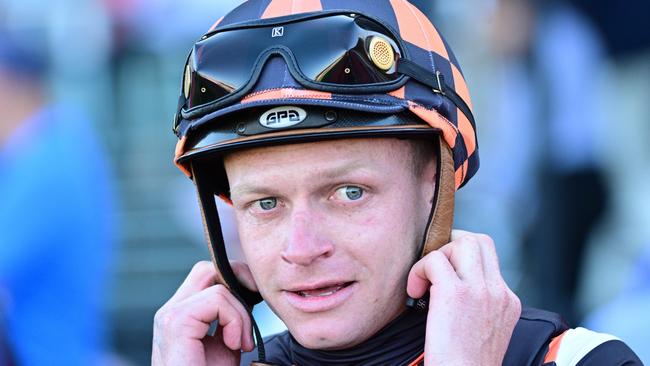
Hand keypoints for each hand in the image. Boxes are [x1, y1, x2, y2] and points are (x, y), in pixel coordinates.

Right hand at [152, 261, 257, 365]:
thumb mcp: (226, 345)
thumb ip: (230, 319)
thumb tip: (249, 292)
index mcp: (180, 315)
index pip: (206, 276)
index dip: (233, 279)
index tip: (255, 299)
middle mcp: (170, 312)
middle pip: (207, 270)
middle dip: (238, 280)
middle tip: (254, 307)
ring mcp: (169, 316)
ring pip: (217, 285)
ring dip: (241, 315)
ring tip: (241, 344)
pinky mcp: (176, 323)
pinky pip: (217, 300)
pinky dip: (236, 321)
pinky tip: (235, 345)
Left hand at [407, 230, 520, 365]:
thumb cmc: (464, 365)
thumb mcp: (484, 332)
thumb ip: (478, 307)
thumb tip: (450, 286)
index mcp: (508, 301)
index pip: (490, 257)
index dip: (462, 257)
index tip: (444, 273)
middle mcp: (498, 292)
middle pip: (479, 241)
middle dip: (450, 247)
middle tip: (432, 270)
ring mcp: (480, 290)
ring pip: (461, 242)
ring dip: (436, 256)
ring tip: (424, 282)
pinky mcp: (455, 293)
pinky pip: (434, 260)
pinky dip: (419, 270)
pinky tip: (414, 292)